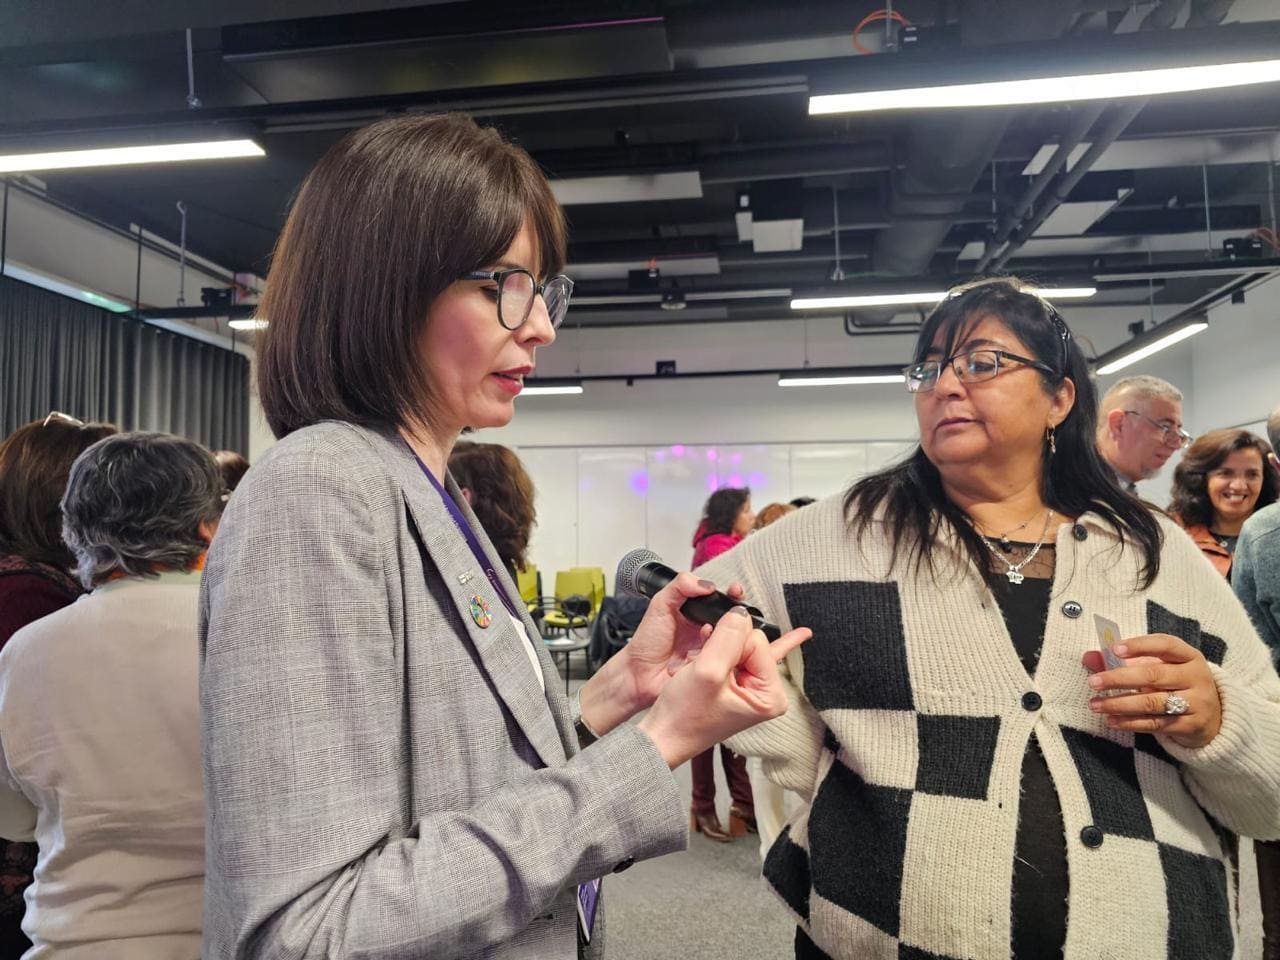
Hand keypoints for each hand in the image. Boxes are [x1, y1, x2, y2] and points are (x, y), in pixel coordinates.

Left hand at [578, 573, 746, 733]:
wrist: (639, 673)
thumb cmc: (647, 641)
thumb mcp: (660, 605)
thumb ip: (680, 586)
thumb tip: (705, 584)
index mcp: (697, 612)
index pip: (721, 599)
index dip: (731, 595)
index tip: (735, 591)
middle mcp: (707, 630)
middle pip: (732, 620)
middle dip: (734, 616)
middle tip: (731, 614)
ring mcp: (710, 649)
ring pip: (729, 638)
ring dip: (720, 635)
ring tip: (704, 634)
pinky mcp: (711, 667)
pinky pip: (723, 658)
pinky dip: (714, 654)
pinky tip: (700, 653)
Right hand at [636, 605, 810, 768]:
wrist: (664, 736)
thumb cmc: (684, 717)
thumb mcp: (707, 671)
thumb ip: (728, 637)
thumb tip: (741, 612)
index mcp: (770, 695)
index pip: (758, 641)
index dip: (729, 643)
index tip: (710, 660)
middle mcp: (767, 692)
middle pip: (751, 642)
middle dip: (723, 646)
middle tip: (703, 664)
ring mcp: (752, 688)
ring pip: (739, 646)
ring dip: (717, 648)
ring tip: (699, 667)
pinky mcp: (737, 685)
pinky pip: (736, 655)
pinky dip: (719, 649)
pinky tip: (727, 638)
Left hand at [1082, 633, 1222, 747]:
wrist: (1215, 717)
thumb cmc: (1177, 684)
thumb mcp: (1159, 668)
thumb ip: (1124, 661)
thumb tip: (1089, 657)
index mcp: (1189, 656)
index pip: (1165, 644)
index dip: (1140, 645)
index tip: (1114, 649)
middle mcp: (1197, 677)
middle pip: (1154, 675)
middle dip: (1120, 678)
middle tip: (1093, 682)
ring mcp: (1198, 702)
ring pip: (1153, 702)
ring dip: (1119, 704)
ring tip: (1095, 704)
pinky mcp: (1192, 726)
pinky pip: (1156, 724)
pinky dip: (1131, 722)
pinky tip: (1111, 720)